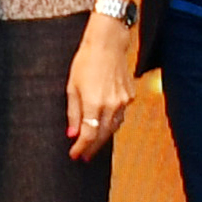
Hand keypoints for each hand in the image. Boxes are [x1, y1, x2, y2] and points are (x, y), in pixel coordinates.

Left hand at [67, 12, 139, 158]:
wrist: (108, 45)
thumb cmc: (85, 62)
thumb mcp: (72, 87)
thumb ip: (73, 112)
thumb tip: (72, 134)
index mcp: (94, 103)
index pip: (89, 134)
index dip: (81, 147)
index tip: (75, 155)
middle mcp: (112, 105)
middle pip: (103, 135)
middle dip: (92, 147)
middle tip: (83, 155)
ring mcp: (124, 101)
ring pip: (114, 127)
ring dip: (103, 137)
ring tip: (92, 144)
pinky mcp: (130, 96)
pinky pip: (120, 115)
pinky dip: (112, 122)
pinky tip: (104, 124)